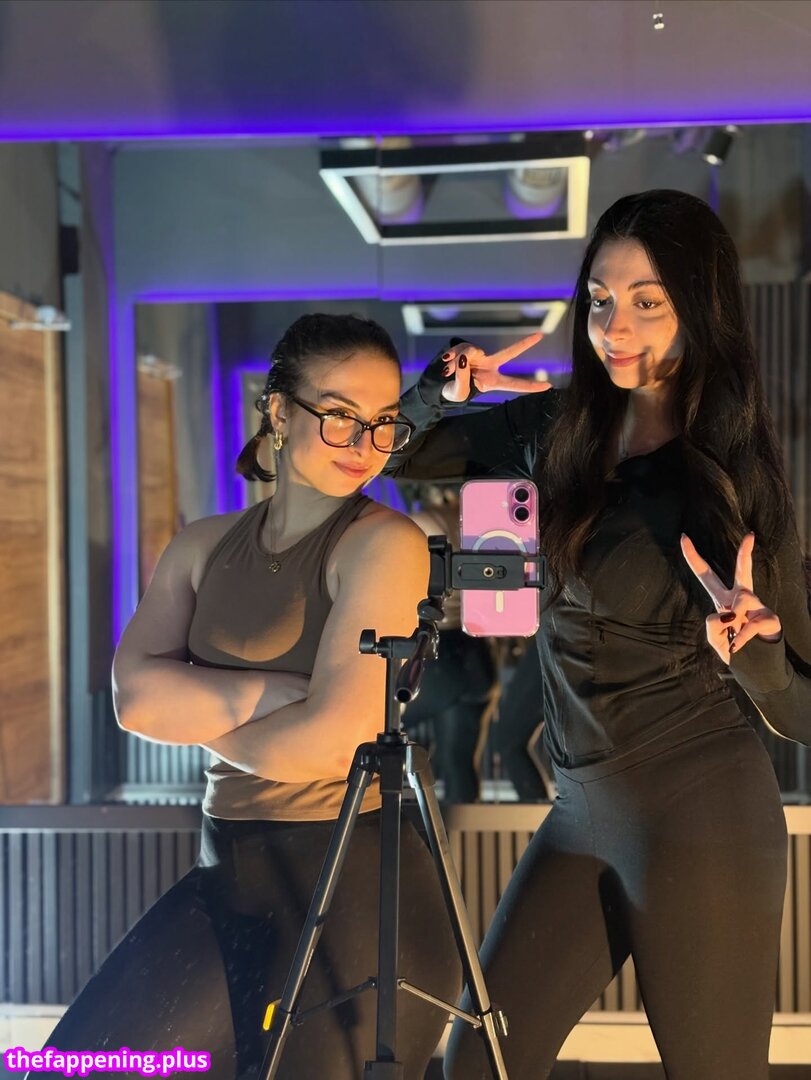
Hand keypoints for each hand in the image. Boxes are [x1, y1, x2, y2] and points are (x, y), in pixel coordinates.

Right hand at [439, 332, 550, 402]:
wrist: (440, 385)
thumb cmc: (455, 393)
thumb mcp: (459, 392)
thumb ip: (462, 376)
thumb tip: (465, 357)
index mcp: (492, 381)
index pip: (514, 384)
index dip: (530, 386)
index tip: (548, 385)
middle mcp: (488, 366)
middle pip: (508, 353)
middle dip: (524, 344)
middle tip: (540, 335)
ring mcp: (478, 356)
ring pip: (470, 352)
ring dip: (456, 363)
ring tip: (448, 372)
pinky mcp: (466, 348)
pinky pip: (459, 349)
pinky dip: (450, 356)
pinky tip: (445, 363)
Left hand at [680, 532, 781, 663]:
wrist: (753, 663)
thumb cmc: (731, 645)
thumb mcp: (713, 638)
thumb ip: (712, 626)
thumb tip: (730, 615)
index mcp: (722, 598)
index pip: (706, 574)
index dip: (693, 557)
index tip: (683, 537)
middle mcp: (740, 598)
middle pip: (742, 571)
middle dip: (746, 554)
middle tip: (751, 536)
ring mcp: (757, 606)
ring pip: (740, 601)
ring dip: (733, 619)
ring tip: (734, 633)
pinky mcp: (768, 618)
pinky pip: (748, 623)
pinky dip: (740, 637)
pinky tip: (737, 646)